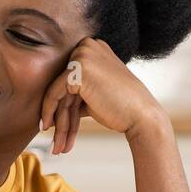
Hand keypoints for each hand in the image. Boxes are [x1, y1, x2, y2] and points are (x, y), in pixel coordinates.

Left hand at [38, 37, 166, 153]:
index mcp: (94, 48)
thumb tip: (51, 107)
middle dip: (59, 116)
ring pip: (58, 92)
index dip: (63, 106)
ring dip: (57, 122)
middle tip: (53, 139)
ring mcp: (82, 55)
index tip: (54, 126)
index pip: (69, 79)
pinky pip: (54, 93)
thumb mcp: (94, 95)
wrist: (142, 116)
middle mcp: (87, 46)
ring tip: (56, 145)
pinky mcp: (77, 69)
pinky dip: (50, 112)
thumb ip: (75, 94)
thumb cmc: (121, 108)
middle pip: (63, 86)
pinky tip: (49, 129)